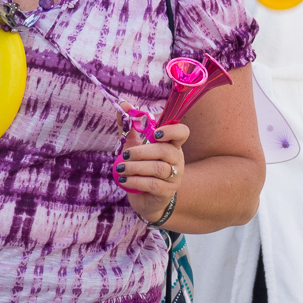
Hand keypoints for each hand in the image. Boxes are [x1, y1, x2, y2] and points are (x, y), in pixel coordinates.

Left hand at [116, 105, 189, 224]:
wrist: (145, 198)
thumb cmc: (140, 167)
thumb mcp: (133, 146)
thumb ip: (129, 126)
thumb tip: (123, 105)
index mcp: (171, 145)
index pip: (182, 132)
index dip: (171, 130)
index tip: (155, 133)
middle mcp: (176, 159)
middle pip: (165, 150)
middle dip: (141, 151)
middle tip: (125, 154)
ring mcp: (174, 177)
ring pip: (158, 168)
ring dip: (135, 167)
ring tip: (120, 169)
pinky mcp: (167, 192)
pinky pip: (152, 184)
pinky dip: (135, 181)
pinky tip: (123, 180)